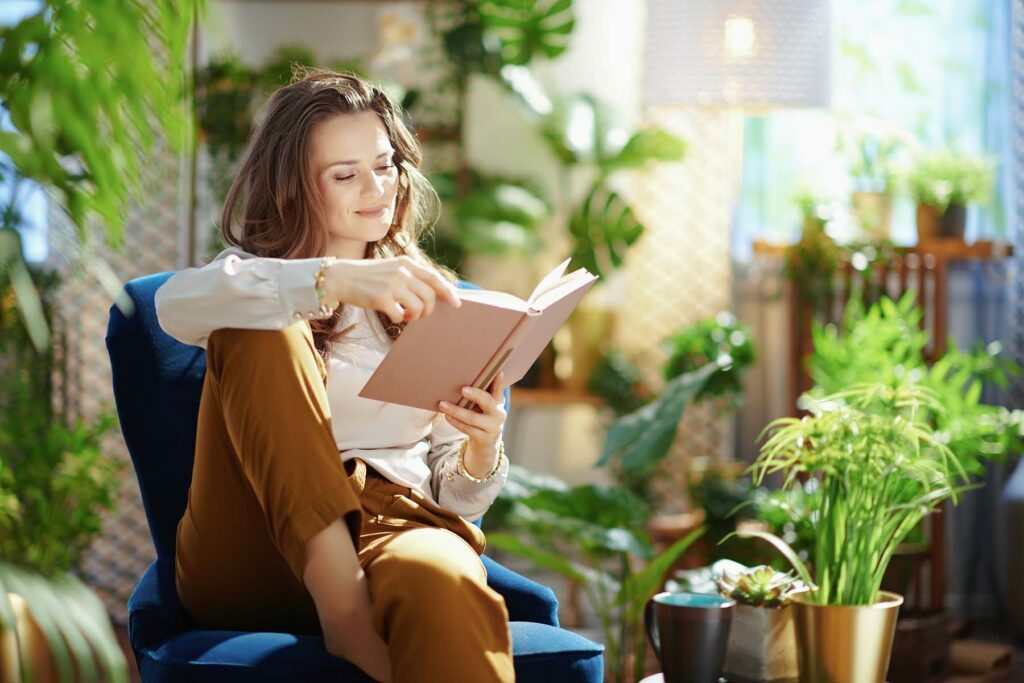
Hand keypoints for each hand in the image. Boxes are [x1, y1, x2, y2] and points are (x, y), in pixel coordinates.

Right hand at [326, 255, 460, 323]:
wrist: (340, 277)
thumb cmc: (367, 276)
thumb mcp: (391, 268)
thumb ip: (410, 276)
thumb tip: (432, 294)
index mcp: (406, 263)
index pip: (434, 278)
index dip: (447, 292)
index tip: (456, 303)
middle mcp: (402, 272)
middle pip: (429, 296)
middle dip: (428, 310)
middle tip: (419, 315)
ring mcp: (392, 285)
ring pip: (418, 307)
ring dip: (414, 317)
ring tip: (406, 316)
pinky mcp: (381, 298)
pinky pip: (400, 315)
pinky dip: (399, 319)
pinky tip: (392, 315)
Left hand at [437, 371, 507, 475]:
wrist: (486, 443)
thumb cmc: (482, 418)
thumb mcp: (485, 406)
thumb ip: (481, 394)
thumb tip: (462, 378)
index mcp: (498, 402)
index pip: (499, 390)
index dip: (499, 382)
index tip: (498, 372)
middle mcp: (498, 414)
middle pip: (487, 401)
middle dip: (475, 394)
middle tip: (462, 389)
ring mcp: (492, 427)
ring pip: (473, 418)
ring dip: (456, 410)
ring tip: (442, 404)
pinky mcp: (484, 438)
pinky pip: (467, 429)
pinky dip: (456, 422)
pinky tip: (447, 416)